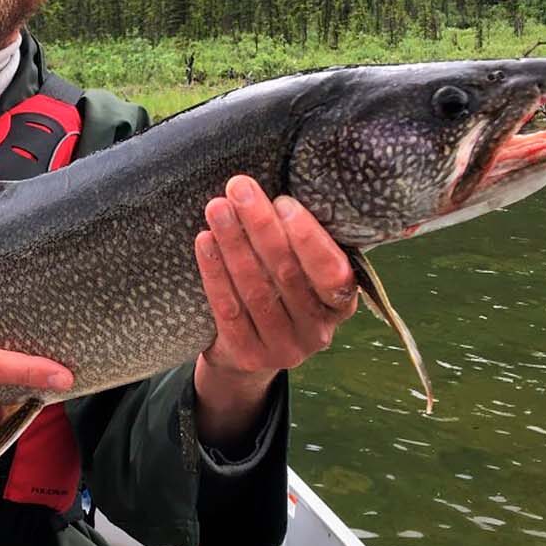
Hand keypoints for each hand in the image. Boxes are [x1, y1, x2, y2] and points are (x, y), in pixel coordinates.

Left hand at [192, 176, 356, 448]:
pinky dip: (214, 273)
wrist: (251, 351)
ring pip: (256, 291)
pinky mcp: (249, 355)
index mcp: (341, 303)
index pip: (332, 273)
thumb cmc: (282, 292)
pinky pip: (228, 309)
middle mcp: (318, 330)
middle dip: (261, 227)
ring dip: (234, 245)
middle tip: (240, 189)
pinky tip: (204, 242)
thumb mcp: (304, 271)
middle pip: (287, 275)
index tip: (283, 202)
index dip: (307, 239)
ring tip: (217, 208)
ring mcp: (284, 348)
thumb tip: (276, 191)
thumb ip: (301, 242)